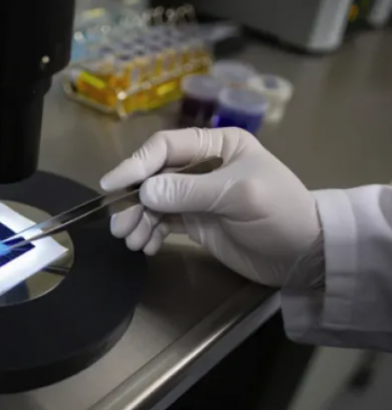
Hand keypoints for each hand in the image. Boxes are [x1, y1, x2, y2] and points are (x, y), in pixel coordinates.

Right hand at [100, 128, 322, 287]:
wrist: (305, 256)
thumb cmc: (280, 214)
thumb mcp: (239, 196)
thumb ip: (190, 191)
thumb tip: (144, 191)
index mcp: (216, 146)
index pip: (165, 147)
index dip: (136, 164)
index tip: (112, 185)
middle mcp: (202, 166)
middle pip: (153, 176)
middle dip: (134, 199)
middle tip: (120, 225)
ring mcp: (197, 195)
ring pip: (154, 201)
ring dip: (139, 220)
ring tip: (132, 241)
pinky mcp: (196, 221)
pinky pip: (162, 222)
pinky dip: (151, 233)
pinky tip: (147, 246)